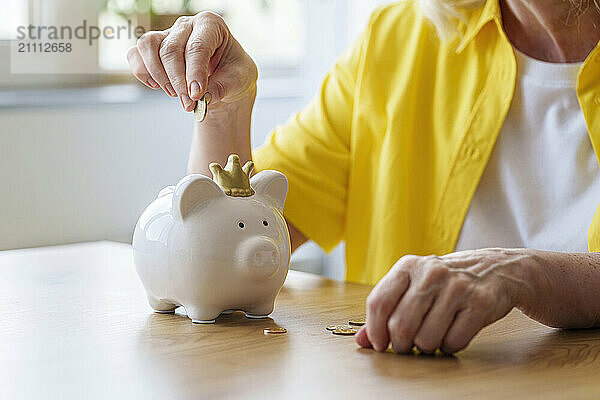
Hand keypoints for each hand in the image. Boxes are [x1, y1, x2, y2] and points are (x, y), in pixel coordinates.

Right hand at [127, 12, 257, 111]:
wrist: (226, 79)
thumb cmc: (233, 74)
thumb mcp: (238, 81)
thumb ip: (222, 87)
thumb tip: (203, 98)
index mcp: (211, 24)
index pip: (197, 46)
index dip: (195, 72)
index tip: (196, 95)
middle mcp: (187, 25)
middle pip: (171, 49)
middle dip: (178, 81)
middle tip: (188, 104)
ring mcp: (167, 34)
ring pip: (148, 46)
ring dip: (158, 75)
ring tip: (175, 94)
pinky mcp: (153, 49)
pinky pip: (135, 55)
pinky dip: (141, 72)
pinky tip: (157, 86)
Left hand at [356, 248, 532, 353]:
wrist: (495, 269)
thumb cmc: (446, 281)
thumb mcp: (413, 286)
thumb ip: (386, 310)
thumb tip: (362, 340)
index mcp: (409, 266)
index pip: (379, 303)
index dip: (375, 330)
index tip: (380, 344)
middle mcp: (431, 273)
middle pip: (401, 326)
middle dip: (402, 345)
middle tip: (408, 345)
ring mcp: (457, 287)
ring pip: (427, 338)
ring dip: (427, 347)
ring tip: (433, 336)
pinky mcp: (480, 303)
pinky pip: (454, 342)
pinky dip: (450, 346)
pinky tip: (452, 333)